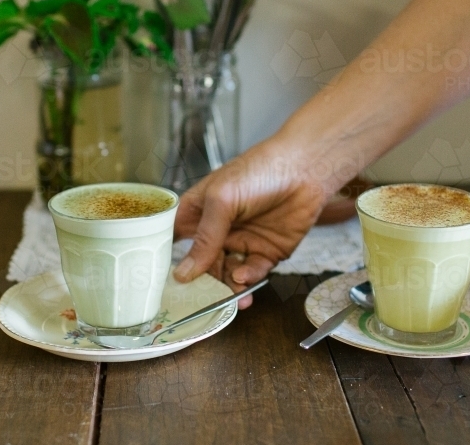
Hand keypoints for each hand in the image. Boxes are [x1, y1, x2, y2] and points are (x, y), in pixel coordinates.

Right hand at [172, 137, 337, 307]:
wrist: (306, 170)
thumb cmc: (259, 170)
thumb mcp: (222, 200)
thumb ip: (205, 237)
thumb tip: (184, 272)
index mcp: (199, 210)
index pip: (174, 239)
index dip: (167, 260)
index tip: (163, 283)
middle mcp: (218, 229)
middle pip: (201, 264)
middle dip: (201, 282)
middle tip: (200, 298)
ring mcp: (242, 241)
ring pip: (227, 273)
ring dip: (226, 287)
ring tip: (229, 294)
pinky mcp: (266, 252)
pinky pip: (253, 273)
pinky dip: (248, 279)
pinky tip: (245, 278)